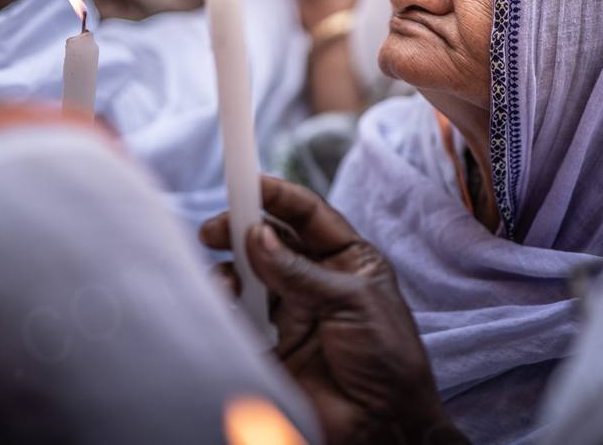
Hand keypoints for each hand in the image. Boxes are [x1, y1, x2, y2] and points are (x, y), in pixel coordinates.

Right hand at [201, 177, 466, 444]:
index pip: (308, 216)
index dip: (278, 195)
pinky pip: (238, 316)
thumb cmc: (387, 359)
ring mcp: (290, 312)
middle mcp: (315, 281)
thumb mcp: (352, 301)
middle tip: (216, 229)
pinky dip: (225, 304)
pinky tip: (225, 304)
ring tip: (226, 282)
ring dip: (231, 270)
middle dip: (242, 229)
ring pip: (248, 275)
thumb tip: (257, 236)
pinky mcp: (268, 345)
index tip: (247, 181)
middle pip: (270, 241)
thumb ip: (300, 271)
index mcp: (347, 260)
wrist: (381, 424)